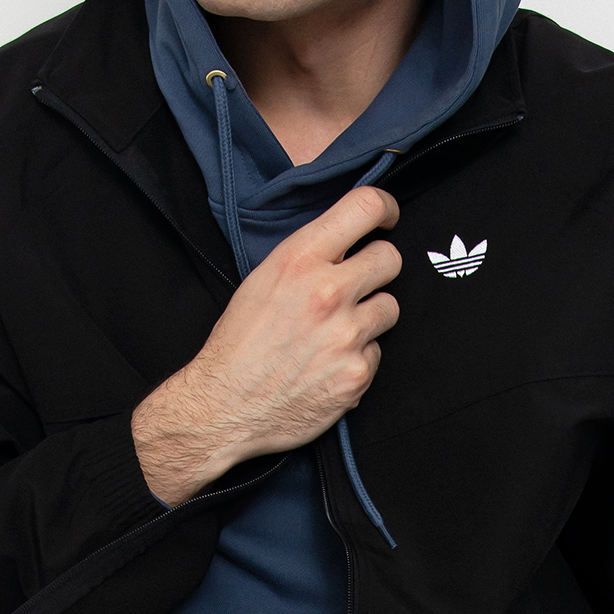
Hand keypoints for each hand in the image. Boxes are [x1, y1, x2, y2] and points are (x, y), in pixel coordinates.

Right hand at [130, 186, 400, 504]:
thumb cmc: (239, 342)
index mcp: (299, 260)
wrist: (224, 406)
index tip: (386, 218)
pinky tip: (328, 364)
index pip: (364, 207)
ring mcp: (346, 335)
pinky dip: (358, 358)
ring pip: (389, 307)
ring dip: (369, 316)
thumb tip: (347, 240)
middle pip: (390, 258)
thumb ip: (307, 257)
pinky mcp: (357, 373)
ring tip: (335, 331)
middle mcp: (328, 292)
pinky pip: (377, 352)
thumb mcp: (263, 279)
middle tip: (358, 284)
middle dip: (377, 269)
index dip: (384, 208)